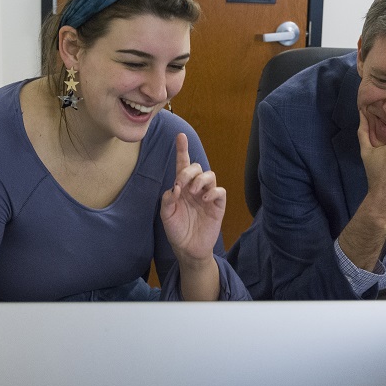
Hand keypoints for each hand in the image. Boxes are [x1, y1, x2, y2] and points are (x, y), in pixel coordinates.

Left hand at [160, 133, 225, 265]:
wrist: (188, 249)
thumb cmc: (176, 230)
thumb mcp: (166, 215)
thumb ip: (168, 199)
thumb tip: (176, 187)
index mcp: (182, 188)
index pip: (183, 165)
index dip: (182, 150)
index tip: (180, 136)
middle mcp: (195, 188)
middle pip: (196, 167)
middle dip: (188, 171)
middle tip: (181, 184)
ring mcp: (207, 196)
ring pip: (210, 175)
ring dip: (200, 180)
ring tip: (194, 192)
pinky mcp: (217, 205)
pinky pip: (219, 191)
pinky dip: (212, 191)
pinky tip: (204, 199)